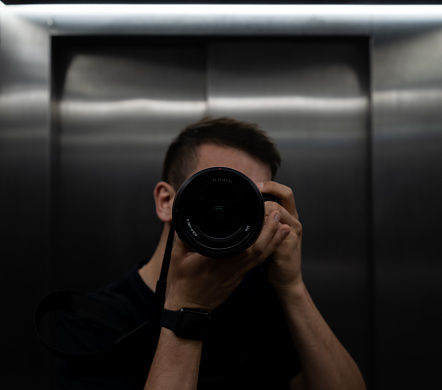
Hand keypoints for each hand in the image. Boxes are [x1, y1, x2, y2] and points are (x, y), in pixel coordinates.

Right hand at [164, 206, 288, 310]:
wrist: (188, 307)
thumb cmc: (182, 281)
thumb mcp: (177, 254)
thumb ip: (184, 234)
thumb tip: (186, 216)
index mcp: (213, 259)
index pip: (239, 244)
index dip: (255, 231)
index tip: (262, 214)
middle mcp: (228, 267)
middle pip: (256, 249)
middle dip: (270, 232)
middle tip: (277, 214)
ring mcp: (236, 275)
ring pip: (259, 257)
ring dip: (273, 241)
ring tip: (283, 227)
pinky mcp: (238, 279)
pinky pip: (256, 263)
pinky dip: (267, 251)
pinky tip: (273, 242)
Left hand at [257, 181, 302, 293]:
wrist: (287, 279)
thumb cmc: (275, 256)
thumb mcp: (270, 234)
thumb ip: (263, 220)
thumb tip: (246, 209)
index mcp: (289, 216)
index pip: (284, 192)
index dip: (270, 185)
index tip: (255, 185)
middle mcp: (294, 221)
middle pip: (284, 195)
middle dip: (267, 191)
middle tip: (251, 194)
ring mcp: (293, 231)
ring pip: (277, 210)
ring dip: (261, 209)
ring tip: (249, 214)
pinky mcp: (287, 244)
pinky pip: (273, 229)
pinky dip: (261, 226)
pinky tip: (251, 228)